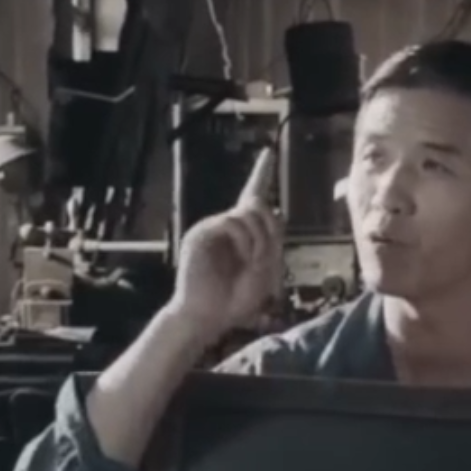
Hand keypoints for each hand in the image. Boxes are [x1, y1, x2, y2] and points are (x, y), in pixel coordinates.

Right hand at [168, 146, 282, 339]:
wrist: (208, 317)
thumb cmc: (235, 300)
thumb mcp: (265, 269)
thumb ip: (270, 239)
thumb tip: (268, 207)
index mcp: (242, 234)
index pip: (252, 197)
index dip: (261, 174)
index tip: (268, 152)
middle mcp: (226, 226)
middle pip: (258, 206)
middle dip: (270, 229)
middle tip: (267, 257)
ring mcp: (211, 229)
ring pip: (246, 214)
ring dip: (259, 238)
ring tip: (253, 262)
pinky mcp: (200, 234)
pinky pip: (231, 222)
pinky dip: (244, 239)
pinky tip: (244, 257)